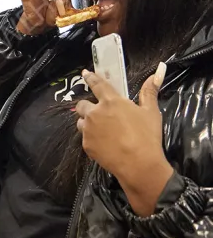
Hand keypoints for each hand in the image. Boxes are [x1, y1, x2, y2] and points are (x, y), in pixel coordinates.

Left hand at [75, 63, 172, 215]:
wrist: (138, 164)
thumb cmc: (146, 136)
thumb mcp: (151, 112)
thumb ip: (149, 92)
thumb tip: (155, 74)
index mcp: (111, 102)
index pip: (97, 85)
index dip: (90, 78)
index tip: (84, 74)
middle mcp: (95, 113)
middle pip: (82, 105)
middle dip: (87, 107)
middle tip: (100, 114)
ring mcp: (88, 129)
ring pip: (81, 122)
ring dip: (87, 123)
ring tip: (103, 130)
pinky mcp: (86, 144)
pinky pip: (85, 137)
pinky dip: (92, 138)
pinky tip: (105, 144)